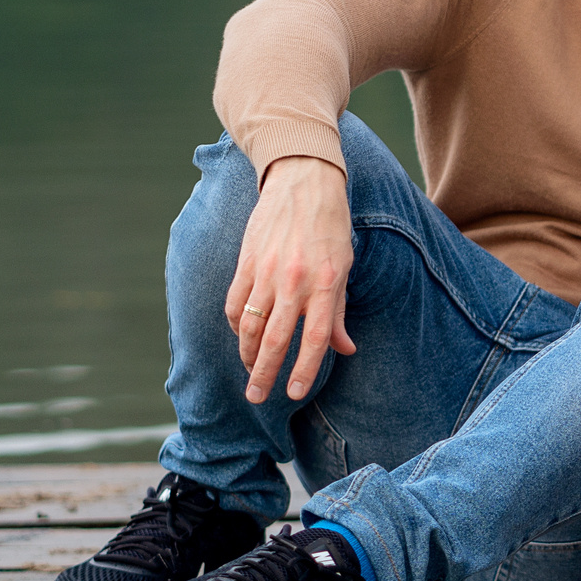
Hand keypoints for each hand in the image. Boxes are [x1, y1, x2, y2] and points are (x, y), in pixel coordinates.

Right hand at [224, 155, 358, 404]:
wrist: (304, 182)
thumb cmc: (330, 227)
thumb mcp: (344, 267)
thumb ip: (338, 312)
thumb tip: (344, 349)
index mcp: (325, 284)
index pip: (314, 338)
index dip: (304, 369)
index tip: (295, 393)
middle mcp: (295, 281)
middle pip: (276, 340)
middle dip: (264, 374)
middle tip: (256, 398)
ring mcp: (267, 271)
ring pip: (250, 325)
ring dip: (247, 354)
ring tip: (249, 371)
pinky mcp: (246, 261)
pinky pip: (235, 302)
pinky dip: (236, 324)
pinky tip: (242, 336)